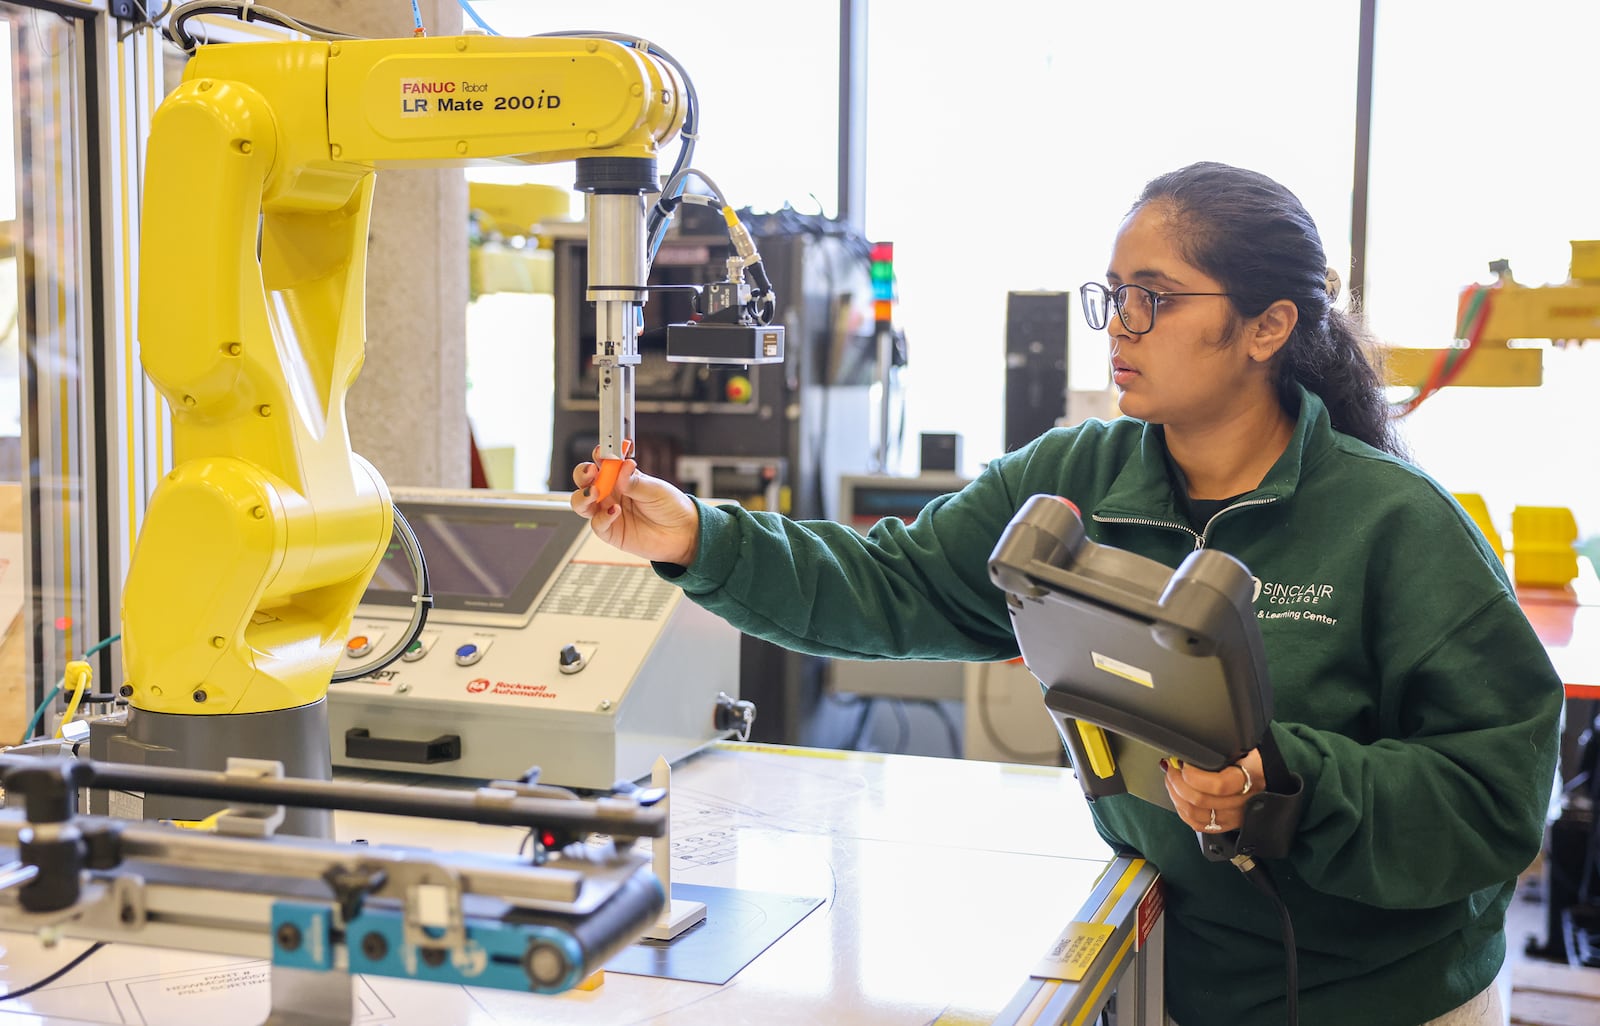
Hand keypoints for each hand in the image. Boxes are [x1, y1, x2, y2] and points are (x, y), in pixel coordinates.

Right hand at [570, 449, 699, 565]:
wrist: (683, 534)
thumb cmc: (670, 507)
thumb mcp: (655, 489)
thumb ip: (634, 481)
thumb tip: (622, 467)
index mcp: (621, 477)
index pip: (602, 462)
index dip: (599, 455)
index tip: (602, 451)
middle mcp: (611, 493)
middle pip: (584, 480)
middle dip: (582, 474)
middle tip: (591, 471)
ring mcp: (607, 512)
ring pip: (582, 502)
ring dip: (584, 496)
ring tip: (596, 492)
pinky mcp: (610, 531)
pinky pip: (596, 524)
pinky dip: (602, 517)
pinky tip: (615, 511)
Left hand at [1161, 749, 1263, 834]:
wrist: (1275, 775)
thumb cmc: (1258, 757)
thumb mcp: (1247, 746)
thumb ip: (1225, 746)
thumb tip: (1192, 747)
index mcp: (1252, 777)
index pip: (1218, 785)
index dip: (1194, 776)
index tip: (1183, 762)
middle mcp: (1245, 801)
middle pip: (1201, 801)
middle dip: (1177, 782)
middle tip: (1171, 767)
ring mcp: (1237, 816)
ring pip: (1196, 814)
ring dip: (1176, 796)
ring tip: (1172, 780)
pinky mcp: (1230, 824)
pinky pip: (1200, 825)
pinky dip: (1183, 812)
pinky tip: (1178, 797)